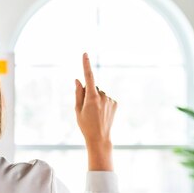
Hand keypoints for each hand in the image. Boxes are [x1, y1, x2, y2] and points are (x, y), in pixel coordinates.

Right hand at [75, 53, 116, 170]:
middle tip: (86, 109)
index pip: (89, 77)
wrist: (100, 138)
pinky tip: (101, 114)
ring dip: (96, 100)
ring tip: (95, 114)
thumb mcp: (77, 109)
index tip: (85, 54)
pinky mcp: (116, 104)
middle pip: (93, 88)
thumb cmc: (85, 124)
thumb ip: (78, 93)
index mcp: (92, 98)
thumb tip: (78, 80)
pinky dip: (103, 104)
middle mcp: (103, 96)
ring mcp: (111, 100)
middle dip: (88, 94)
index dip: (86, 65)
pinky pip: (106, 99)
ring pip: (100, 94)